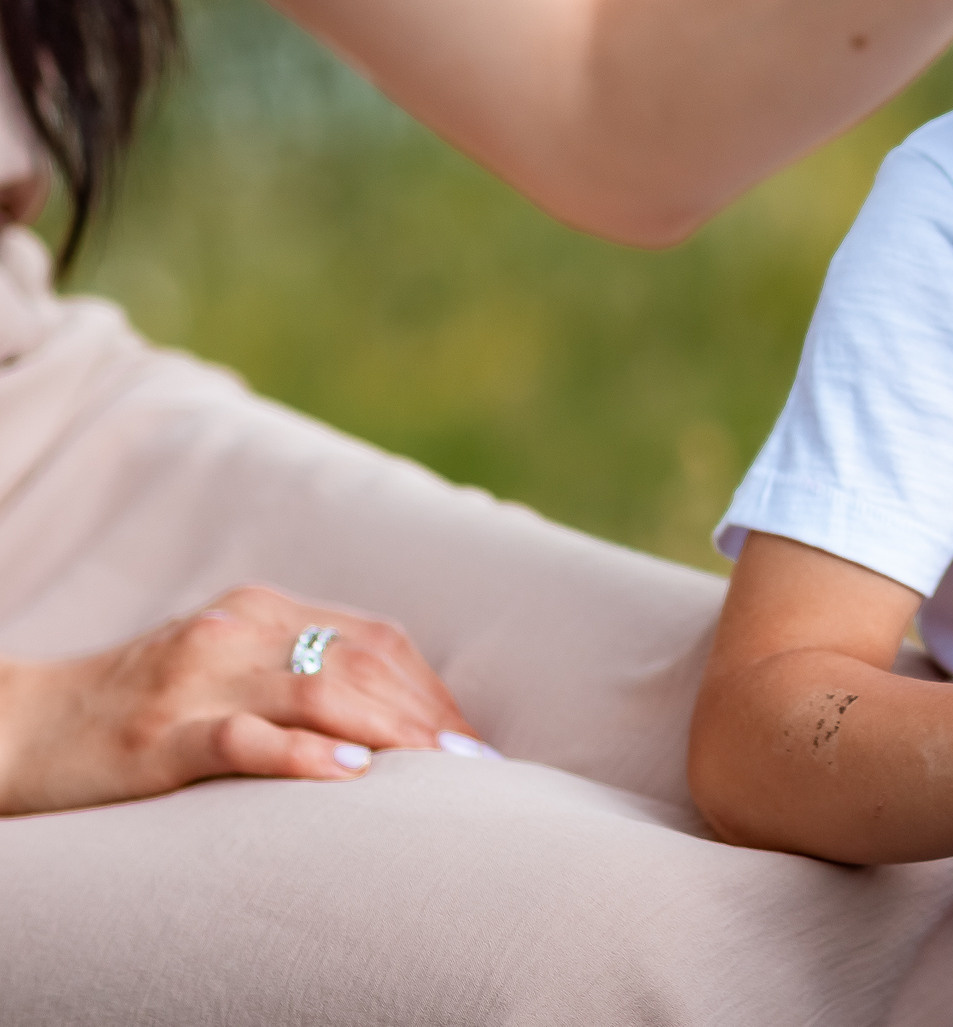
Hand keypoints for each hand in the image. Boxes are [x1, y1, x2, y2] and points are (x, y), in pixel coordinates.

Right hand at [0, 584, 481, 815]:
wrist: (24, 726)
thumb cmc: (140, 708)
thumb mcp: (227, 668)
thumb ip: (298, 672)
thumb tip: (399, 712)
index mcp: (260, 613)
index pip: (374, 639)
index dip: (431, 688)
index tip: (469, 737)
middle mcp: (235, 633)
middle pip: (360, 662)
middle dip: (427, 713)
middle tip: (474, 763)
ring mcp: (196, 683)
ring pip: (317, 691)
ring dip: (391, 730)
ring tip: (438, 766)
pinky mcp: (160, 737)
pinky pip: (242, 738)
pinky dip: (303, 753)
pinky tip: (352, 771)